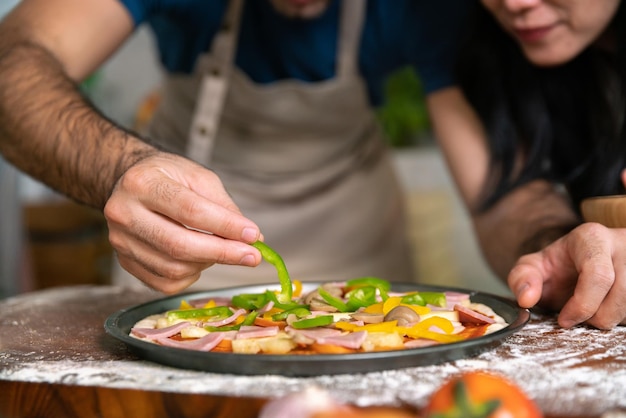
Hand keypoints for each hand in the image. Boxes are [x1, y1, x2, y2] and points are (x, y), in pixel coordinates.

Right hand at [103, 152, 261, 292]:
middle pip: (179, 245)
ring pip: (173, 268)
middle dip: (222, 253)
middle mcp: (124, 213)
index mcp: (143, 183)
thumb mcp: (198, 177)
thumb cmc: (167, 178)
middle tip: (251, 256)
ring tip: (220, 250)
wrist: (130, 185)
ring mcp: (121, 242)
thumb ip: (224, 206)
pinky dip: (191, 276)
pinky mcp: (125, 262)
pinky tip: (198, 260)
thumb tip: (252, 237)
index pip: (190, 211)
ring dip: (207, 264)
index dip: (225, 226)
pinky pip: (165, 283)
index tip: (253, 235)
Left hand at [508, 223, 625, 328]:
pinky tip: (608, 310)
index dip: (583, 304)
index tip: (564, 320)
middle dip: (597, 316)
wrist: (578, 261)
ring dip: (612, 318)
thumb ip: (521, 279)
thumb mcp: (532, 267)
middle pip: (621, 292)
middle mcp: (622, 243)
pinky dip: (622, 317)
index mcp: (592, 238)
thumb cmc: (556, 266)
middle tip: (579, 320)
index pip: (598, 275)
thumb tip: (526, 299)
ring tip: (593, 313)